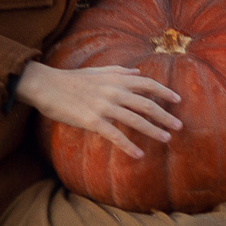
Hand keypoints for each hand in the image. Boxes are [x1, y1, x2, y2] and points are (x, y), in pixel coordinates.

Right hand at [14, 61, 181, 156]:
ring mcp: (104, 106)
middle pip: (146, 104)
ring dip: (153, 130)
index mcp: (116, 79)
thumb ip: (120, 71)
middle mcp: (114, 91)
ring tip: (166, 139)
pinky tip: (138, 155)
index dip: (164, 92)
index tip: (178, 100)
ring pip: (135, 120)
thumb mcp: (98, 70)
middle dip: (165, 116)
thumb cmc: (72, 79)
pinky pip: (114, 135)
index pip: (147, 84)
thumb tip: (138, 73)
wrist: (47, 86)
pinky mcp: (92, 120)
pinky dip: (128, 146)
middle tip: (179, 126)